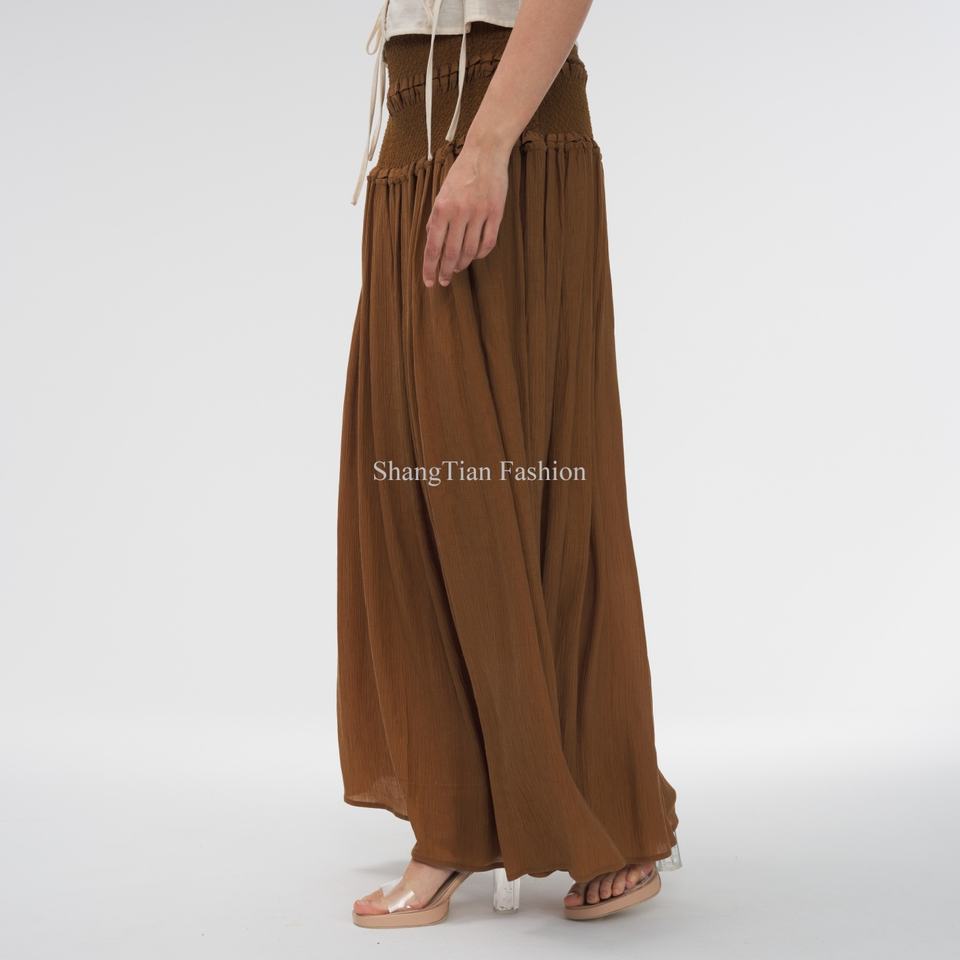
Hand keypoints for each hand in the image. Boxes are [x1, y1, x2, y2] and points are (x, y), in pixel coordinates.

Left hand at [422, 141, 509, 287]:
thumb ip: (436, 218)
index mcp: (441, 208)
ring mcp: (479, 213)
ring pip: (470, 251)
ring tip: (458, 268)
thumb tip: (432, 243)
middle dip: (446, 271)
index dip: (430, 268)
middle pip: (451, 253)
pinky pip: (488, 242)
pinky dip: (480, 254)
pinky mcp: (496, 213)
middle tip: (444, 281)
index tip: (429, 282)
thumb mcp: (441, 194)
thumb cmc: (461, 174)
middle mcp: (459, 212)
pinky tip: (475, 255)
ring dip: (463, 264)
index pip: (433, 246)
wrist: (485, 153)